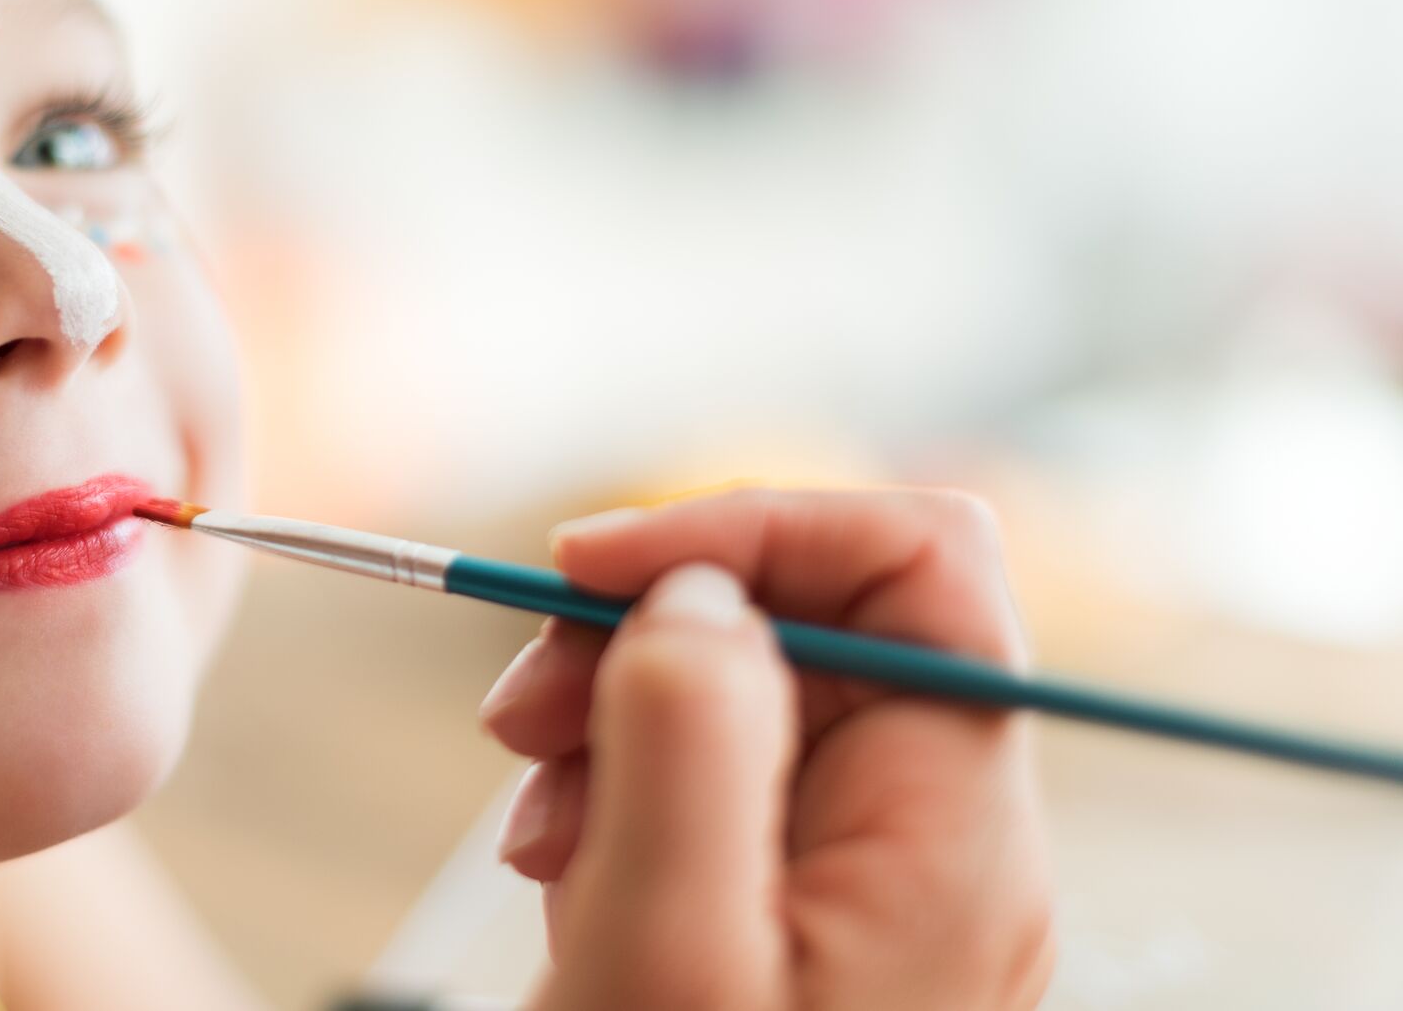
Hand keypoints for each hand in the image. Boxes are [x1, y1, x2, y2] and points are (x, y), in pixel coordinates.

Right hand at [482, 487, 1052, 1009]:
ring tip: (540, 835)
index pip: (925, 563)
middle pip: (817, 623)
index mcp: (954, 839)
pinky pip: (728, 787)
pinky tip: (571, 873)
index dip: (756, 524)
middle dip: (649, 637)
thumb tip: (695, 591)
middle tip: (520, 720)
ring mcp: (886, 884)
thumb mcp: (657, 950)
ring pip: (755, 696)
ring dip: (619, 724)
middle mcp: (946, 846)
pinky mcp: (820, 914)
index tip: (589, 566)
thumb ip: (687, 748)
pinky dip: (628, 796)